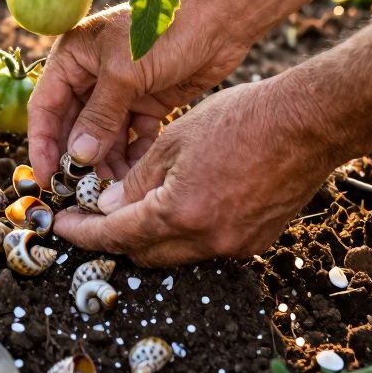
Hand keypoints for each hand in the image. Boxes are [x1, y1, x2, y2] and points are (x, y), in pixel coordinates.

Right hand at [27, 0, 250, 186]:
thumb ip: (99, 117)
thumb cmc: (164, 32)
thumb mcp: (124, 74)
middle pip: (74, 125)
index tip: (46, 176)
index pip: (46, 107)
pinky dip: (134, 153)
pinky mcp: (149, 101)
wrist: (221, 18)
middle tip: (80, 192)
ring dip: (106, 160)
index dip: (43, 143)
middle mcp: (92, 74)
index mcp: (74, 58)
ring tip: (112, 188)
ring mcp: (122, 90)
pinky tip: (139, 172)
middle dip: (77, 158)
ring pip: (104, 135)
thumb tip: (77, 156)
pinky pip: (133, 135)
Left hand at [52, 76, 342, 265]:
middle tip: (91, 214)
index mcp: (180, 213)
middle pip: (144, 253)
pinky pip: (206, 245)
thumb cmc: (243, 119)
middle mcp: (208, 239)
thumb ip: (136, 180)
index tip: (62, 225)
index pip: (116, 235)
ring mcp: (235, 244)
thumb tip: (107, 207)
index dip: (83, 232)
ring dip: (150, 234)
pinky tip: (177, 202)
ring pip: (175, 252)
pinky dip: (183, 230)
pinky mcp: (256, 240)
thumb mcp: (174, 139)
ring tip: (133, 203)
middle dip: (113, 237)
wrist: (310, 122)